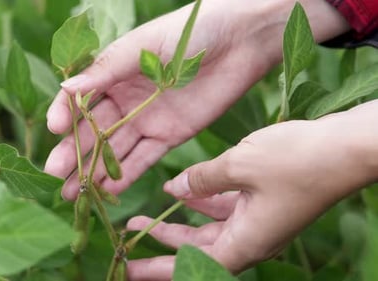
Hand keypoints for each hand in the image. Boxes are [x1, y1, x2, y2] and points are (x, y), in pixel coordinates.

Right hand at [45, 0, 348, 199]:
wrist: (241, 41)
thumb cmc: (190, 32)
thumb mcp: (144, 46)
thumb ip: (107, 70)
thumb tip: (66, 87)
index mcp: (114, 72)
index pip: (80, 98)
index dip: (65, 114)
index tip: (54, 129)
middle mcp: (126, 99)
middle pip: (93, 130)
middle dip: (73, 153)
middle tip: (53, 175)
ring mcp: (147, 119)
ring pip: (114, 150)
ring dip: (94, 172)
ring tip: (73, 194)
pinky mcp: (170, 136)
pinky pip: (143, 159)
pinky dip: (126, 175)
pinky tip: (108, 191)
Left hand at [126, 101, 377, 279]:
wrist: (347, 148)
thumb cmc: (296, 160)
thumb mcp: (239, 166)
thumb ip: (202, 181)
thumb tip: (174, 190)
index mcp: (246, 242)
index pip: (193, 267)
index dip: (159, 269)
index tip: (130, 269)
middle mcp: (252, 238)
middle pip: (198, 250)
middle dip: (164, 243)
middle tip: (132, 236)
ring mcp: (260, 221)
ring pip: (211, 230)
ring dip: (182, 222)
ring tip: (150, 216)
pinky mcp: (266, 204)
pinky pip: (226, 210)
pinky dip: (204, 202)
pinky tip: (184, 191)